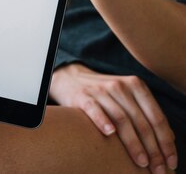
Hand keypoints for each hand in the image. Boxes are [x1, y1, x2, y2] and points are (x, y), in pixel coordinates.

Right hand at [50, 64, 176, 172]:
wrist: (72, 79)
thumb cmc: (106, 95)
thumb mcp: (129, 97)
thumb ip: (147, 113)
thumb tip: (170, 139)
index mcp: (136, 85)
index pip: (156, 117)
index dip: (166, 141)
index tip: (171, 161)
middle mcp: (120, 86)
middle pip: (141, 121)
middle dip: (153, 148)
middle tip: (158, 169)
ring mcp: (101, 91)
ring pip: (122, 119)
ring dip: (134, 143)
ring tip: (141, 162)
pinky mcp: (83, 97)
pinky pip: (95, 110)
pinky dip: (103, 121)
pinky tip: (110, 134)